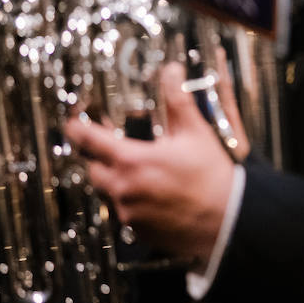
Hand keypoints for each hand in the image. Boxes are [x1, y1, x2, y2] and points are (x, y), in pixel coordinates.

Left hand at [65, 62, 235, 265]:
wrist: (229, 219)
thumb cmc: (213, 178)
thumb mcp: (196, 133)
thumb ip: (178, 101)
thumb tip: (171, 72)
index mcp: (131, 161)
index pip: (87, 140)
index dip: (76, 127)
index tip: (74, 122)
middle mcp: (123, 189)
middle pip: (92, 169)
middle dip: (98, 157)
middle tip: (115, 148)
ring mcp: (129, 213)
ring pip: (108, 192)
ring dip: (116, 181)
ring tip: (143, 173)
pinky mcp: (138, 230)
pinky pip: (124, 213)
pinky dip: (133, 202)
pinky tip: (155, 194)